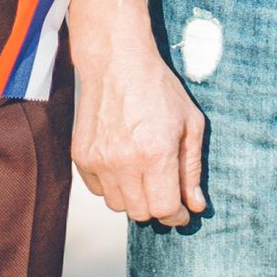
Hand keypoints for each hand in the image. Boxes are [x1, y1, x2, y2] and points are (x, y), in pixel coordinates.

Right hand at [72, 6, 207, 227]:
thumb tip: (195, 205)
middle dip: (157, 207)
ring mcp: (99, 160)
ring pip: (118, 205)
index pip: (164, 209)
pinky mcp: (81, 156)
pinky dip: (112, 185)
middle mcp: (124, 161)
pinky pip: (98, 190)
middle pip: (141, 213)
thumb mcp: (190, 123)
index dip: (177, 215)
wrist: (116, 62)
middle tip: (165, 189)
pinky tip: (122, 163)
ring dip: (134, 197)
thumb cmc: (158, 88)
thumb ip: (192, 169)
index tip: (182, 210)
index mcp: (156, 154)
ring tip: (143, 172)